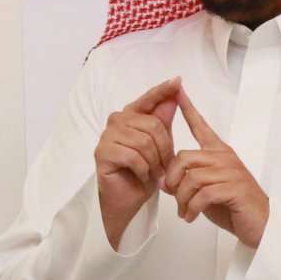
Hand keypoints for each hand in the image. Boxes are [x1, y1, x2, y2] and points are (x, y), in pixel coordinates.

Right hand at [95, 77, 180, 246]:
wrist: (131, 199)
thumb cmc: (145, 171)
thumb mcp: (161, 144)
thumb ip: (164, 120)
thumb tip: (174, 94)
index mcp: (131, 116)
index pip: (148, 98)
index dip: (163, 90)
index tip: (178, 80)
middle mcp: (117, 121)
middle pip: (153, 125)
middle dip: (164, 148)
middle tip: (162, 164)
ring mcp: (107, 136)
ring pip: (144, 141)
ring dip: (154, 161)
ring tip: (151, 171)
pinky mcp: (102, 152)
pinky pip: (133, 155)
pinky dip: (143, 169)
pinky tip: (141, 174)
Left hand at [164, 88, 269, 248]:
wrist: (262, 224)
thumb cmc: (235, 207)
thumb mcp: (204, 192)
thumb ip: (186, 183)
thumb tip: (164, 182)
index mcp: (219, 153)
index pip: (201, 126)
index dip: (187, 109)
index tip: (177, 92)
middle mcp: (225, 158)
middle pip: (183, 158)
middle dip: (171, 180)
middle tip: (173, 196)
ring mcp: (231, 172)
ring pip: (190, 178)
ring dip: (181, 199)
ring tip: (184, 211)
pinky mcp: (234, 188)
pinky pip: (202, 194)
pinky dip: (192, 208)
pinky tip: (191, 215)